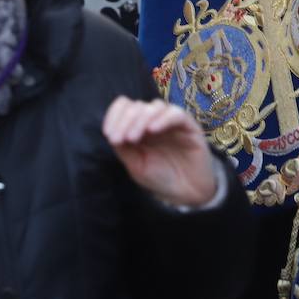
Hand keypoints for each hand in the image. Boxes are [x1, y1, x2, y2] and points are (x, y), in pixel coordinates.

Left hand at [103, 97, 217, 207]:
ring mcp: (172, 122)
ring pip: (155, 106)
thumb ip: (124, 148)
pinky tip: (153, 130)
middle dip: (125, 121)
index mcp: (139, 127)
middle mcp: (155, 121)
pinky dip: (163, 119)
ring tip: (133, 138)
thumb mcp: (136, 165)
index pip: (125, 106)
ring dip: (140, 119)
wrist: (186, 193)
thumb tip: (111, 133)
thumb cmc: (160, 178)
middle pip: (138, 105)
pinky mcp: (189, 126)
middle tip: (122, 140)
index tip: (109, 134)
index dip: (114, 115)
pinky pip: (176, 114)